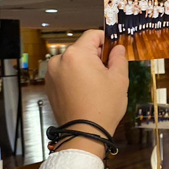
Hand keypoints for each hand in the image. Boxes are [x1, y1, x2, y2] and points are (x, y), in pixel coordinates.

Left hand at [46, 30, 127, 156]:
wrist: (84, 133)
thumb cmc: (103, 106)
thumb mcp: (119, 79)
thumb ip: (119, 58)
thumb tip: (118, 48)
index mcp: (76, 54)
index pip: (92, 35)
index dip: (106, 40)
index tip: (115, 50)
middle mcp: (59, 60)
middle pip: (82, 48)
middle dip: (96, 56)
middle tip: (109, 72)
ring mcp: (52, 74)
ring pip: (74, 61)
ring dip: (85, 67)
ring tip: (97, 85)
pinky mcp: (49, 86)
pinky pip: (65, 73)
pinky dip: (75, 77)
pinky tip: (86, 91)